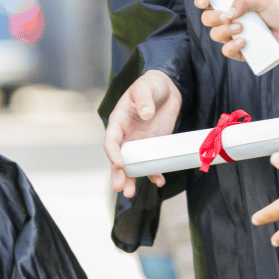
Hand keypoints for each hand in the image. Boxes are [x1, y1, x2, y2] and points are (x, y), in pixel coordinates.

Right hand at [104, 70, 182, 193]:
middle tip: (119, 188)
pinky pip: (150, 163)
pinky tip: (158, 181)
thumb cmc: (150, 85)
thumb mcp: (145, 87)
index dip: (113, 153)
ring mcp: (139, 143)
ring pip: (131, 165)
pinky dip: (153, 173)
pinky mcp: (152, 147)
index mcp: (118, 121)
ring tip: (130, 193)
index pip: (111, 140)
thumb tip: (145, 113)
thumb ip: (144, 100)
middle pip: (118, 158)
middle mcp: (126, 135)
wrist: (167, 88)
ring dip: (131, 179)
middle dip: (118, 174)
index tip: (120, 163)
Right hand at [194, 0, 278, 59]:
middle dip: (213, 18)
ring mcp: (234, 37)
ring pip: (215, 36)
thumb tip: (227, 12)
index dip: (202, 1)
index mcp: (233, 6)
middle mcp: (231, 21)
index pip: (211, 3)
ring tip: (241, 29)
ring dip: (224, 31)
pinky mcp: (241, 52)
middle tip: (226, 17)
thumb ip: (244, 1)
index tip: (204, 0)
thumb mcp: (263, 0)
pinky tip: (243, 42)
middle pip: (208, 20)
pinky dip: (231, 47)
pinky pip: (227, 52)